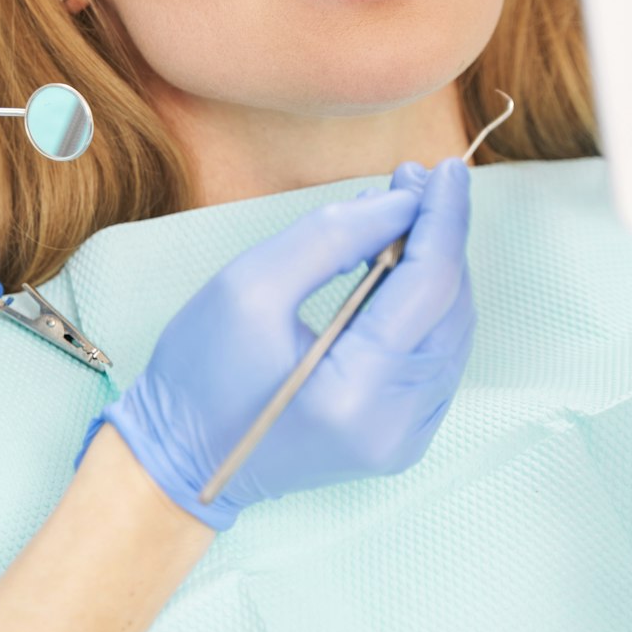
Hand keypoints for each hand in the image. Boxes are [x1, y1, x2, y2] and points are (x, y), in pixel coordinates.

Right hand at [97, 158, 474, 529]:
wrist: (181, 462)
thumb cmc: (200, 374)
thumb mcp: (248, 284)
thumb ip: (331, 237)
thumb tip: (401, 205)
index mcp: (354, 392)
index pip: (428, 288)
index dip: (442, 220)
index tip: (442, 169)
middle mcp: (395, 425)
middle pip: (449, 310)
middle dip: (439, 237)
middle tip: (411, 181)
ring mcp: (404, 439)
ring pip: (449, 333)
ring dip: (435, 268)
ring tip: (403, 214)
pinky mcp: (400, 438)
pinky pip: (433, 357)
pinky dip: (424, 306)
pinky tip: (399, 268)